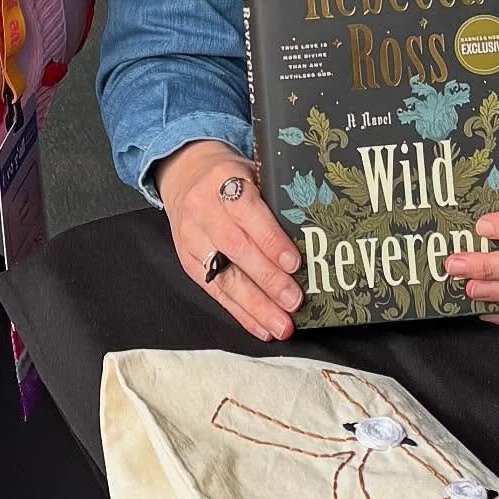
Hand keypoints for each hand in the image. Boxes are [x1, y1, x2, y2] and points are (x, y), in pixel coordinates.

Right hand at [155, 139, 302, 340]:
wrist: (185, 174)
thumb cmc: (230, 176)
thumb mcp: (250, 172)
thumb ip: (272, 199)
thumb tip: (313, 234)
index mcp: (223, 179)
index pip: (247, 211)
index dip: (271, 239)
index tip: (294, 263)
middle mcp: (203, 209)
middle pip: (236, 248)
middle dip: (268, 278)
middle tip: (294, 301)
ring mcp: (192, 237)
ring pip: (224, 276)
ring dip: (255, 305)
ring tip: (281, 325)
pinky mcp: (188, 261)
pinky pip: (214, 291)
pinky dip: (240, 312)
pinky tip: (261, 327)